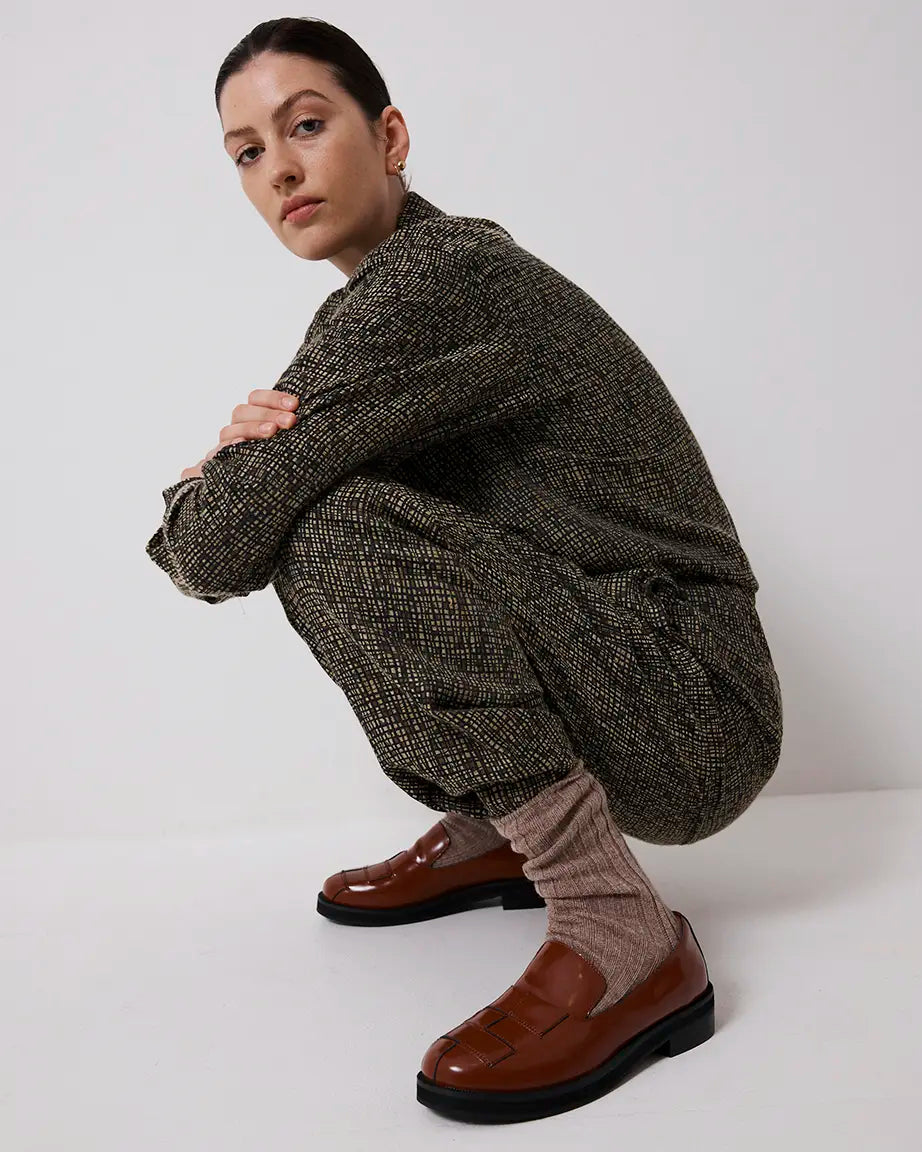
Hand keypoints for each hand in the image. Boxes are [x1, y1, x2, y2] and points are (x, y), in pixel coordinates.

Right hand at [180, 390, 299, 479]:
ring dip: (252, 428)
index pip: (255, 399)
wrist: (245, 493)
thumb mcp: (281, 444)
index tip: (295, 405)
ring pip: (230, 430)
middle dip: (268, 414)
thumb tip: (307, 416)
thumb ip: (286, 428)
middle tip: (290, 421)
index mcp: (250, 418)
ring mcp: (225, 446)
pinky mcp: (218, 463)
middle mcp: (236, 429)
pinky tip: (241, 444)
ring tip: (271, 432)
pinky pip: (219, 452)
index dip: (273, 398)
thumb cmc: (273, 463)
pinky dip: (229, 445)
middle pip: (243, 411)